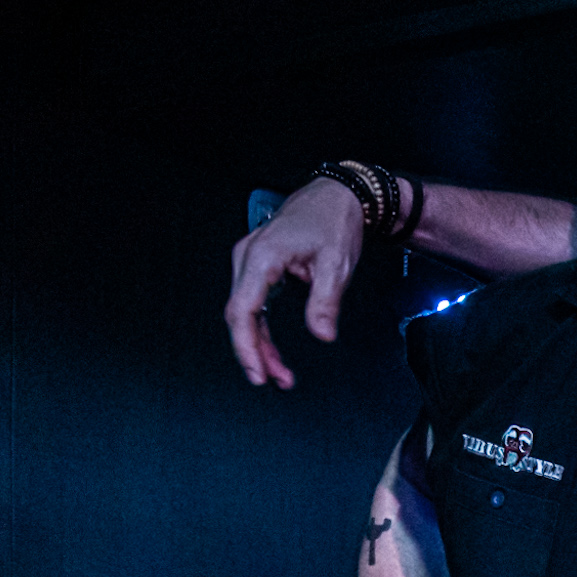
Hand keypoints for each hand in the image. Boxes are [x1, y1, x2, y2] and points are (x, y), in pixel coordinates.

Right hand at [225, 178, 366, 388]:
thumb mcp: (337, 264)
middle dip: (255, 352)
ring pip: (246, 312)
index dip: (246, 346)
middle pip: (240, 315)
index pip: (242, 310)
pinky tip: (273, 351)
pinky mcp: (260, 266)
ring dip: (260, 344)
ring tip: (280, 374)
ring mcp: (251, 261)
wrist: (337, 195)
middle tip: (276, 381)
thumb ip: (325, 302)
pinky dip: (262, 329)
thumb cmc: (334, 221)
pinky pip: (254, 303)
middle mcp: (248, 257)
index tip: (258, 372)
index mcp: (262, 257)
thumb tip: (322, 334)